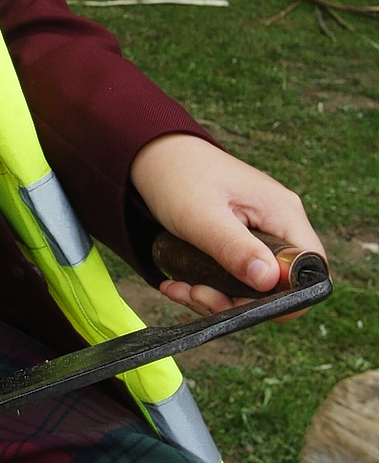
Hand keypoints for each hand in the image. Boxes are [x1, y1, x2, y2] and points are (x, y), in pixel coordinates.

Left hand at [129, 133, 324, 314]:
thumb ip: (235, 249)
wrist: (152, 157)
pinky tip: (177, 285)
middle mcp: (279, 224)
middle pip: (280, 285)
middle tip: (199, 296)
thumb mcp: (202, 218)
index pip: (310, 269)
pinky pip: (233, 277)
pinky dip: (206, 288)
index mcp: (283, 214)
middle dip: (238, 301)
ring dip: (216, 298)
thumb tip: (269, 281)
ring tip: (181, 289)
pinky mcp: (239, 241)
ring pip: (253, 286)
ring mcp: (259, 233)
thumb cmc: (178, 177)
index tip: (242, 304)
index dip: (285, 297)